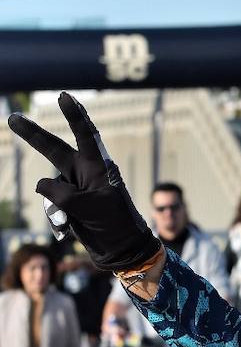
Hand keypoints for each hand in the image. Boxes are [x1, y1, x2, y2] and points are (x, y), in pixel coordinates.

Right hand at [6, 92, 161, 271]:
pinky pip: (51, 204)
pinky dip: (57, 218)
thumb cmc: (114, 224)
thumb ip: (61, 192)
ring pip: (50, 188)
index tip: (64, 96)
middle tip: (13, 118)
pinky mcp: (68, 204)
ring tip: (78, 221)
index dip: (75, 115)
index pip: (85, 135)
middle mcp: (85, 172)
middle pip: (55, 149)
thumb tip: (42, 184)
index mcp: (98, 166)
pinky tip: (69, 228)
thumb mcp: (88, 206)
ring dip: (58, 207)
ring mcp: (75, 188)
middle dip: (33, 135)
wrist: (122, 250)